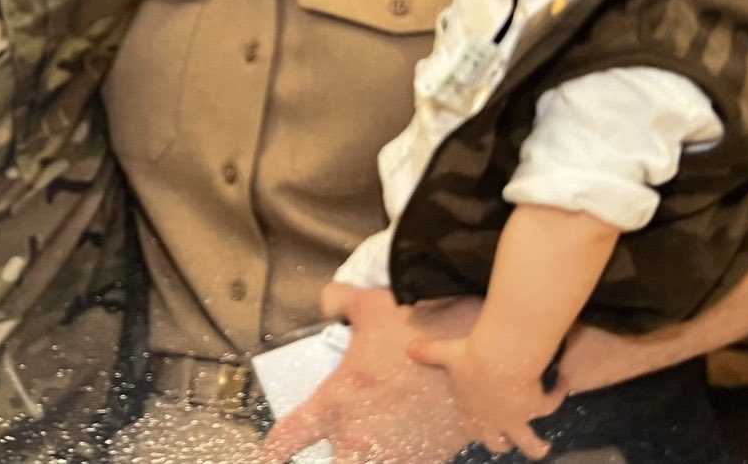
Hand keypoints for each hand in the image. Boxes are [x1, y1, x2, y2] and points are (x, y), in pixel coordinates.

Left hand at [261, 286, 467, 463]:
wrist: (479, 357)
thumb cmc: (421, 329)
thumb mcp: (373, 304)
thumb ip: (340, 299)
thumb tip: (327, 301)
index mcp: (338, 402)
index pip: (291, 435)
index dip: (275, 449)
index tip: (268, 457)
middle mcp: (360, 437)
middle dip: (333, 460)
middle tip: (335, 451)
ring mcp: (394, 454)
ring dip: (368, 458)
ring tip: (373, 447)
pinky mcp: (426, 459)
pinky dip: (403, 458)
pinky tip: (407, 445)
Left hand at [404, 331, 560, 460]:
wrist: (500, 360)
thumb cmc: (470, 358)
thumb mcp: (447, 354)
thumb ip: (430, 353)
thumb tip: (409, 348)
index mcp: (471, 411)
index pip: (472, 428)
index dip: (477, 430)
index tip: (483, 428)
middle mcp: (494, 420)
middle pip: (498, 443)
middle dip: (504, 443)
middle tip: (511, 441)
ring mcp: (516, 419)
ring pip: (529, 443)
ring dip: (536, 446)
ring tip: (543, 448)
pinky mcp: (536, 409)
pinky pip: (550, 405)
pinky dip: (557, 394)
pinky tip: (563, 384)